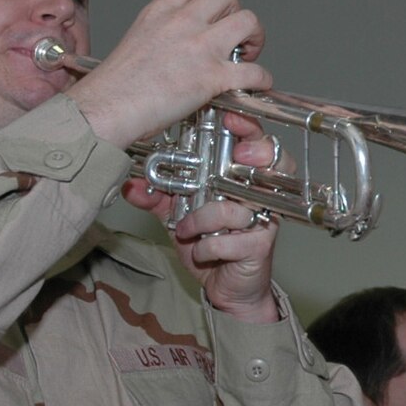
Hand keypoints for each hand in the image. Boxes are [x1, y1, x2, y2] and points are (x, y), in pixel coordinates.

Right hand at [68, 0, 269, 148]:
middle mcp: (182, 23)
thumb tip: (175, 49)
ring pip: (248, 20)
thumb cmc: (113, 87)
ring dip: (254, 37)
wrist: (106, 108)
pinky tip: (255, 85)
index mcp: (159, 12)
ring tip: (246, 55)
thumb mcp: (134, 42)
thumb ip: (160, 36)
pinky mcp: (212, 78)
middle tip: (232, 35)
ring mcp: (200, 48)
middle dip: (236, 11)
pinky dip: (262, 79)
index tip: (212, 10)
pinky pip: (254, 72)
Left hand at [124, 110, 283, 321]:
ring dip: (204, 218)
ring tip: (187, 228)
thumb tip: (131, 184)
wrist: (227, 288)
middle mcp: (259, 194)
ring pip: (240, 204)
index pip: (254, 140)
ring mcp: (264, 219)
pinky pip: (233, 238)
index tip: (230, 117)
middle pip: (274, 161)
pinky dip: (208, 246)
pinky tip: (200, 250)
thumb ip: (156, 195)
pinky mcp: (261, 245)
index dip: (246, 126)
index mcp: (243, 176)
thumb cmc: (210, 241)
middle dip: (255, 154)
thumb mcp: (177, 213)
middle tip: (238, 157)